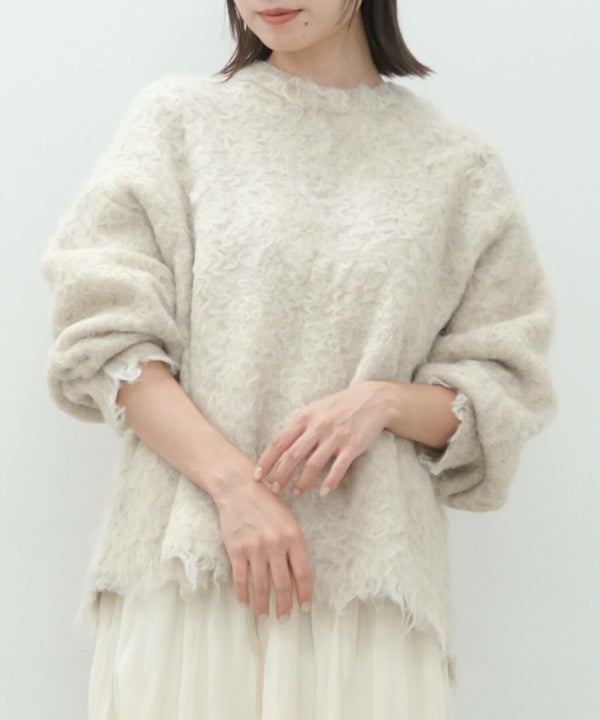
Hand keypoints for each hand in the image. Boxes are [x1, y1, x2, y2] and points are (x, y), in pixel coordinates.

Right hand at [214, 467, 313, 620]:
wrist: (238, 487)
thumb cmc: (267, 502)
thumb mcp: (288, 519)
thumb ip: (293, 544)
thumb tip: (296, 575)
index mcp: (293, 536)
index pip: (303, 573)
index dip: (304, 593)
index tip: (304, 607)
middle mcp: (275, 544)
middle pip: (282, 584)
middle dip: (284, 605)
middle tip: (284, 618)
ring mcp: (254, 548)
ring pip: (261, 586)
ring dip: (263, 605)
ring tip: (265, 616)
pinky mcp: (236, 549)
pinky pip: (240, 579)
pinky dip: (243, 594)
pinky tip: (246, 603)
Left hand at [253, 381, 389, 497]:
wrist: (372, 400)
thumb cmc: (339, 406)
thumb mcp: (314, 409)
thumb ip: (298, 426)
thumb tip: (279, 447)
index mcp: (305, 417)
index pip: (279, 442)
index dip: (266, 460)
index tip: (257, 476)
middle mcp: (318, 427)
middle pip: (293, 455)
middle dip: (280, 475)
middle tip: (273, 490)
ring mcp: (335, 437)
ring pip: (313, 464)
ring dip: (302, 482)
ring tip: (294, 493)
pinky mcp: (352, 446)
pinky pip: (338, 467)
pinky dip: (330, 481)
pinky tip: (323, 492)